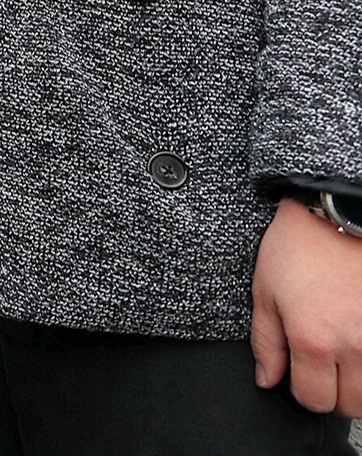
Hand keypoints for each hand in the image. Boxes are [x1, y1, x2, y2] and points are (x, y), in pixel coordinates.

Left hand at [252, 198, 361, 415]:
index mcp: (313, 339)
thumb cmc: (300, 246)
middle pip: (350, 404)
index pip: (313, 399)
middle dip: (334, 393)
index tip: (301, 375)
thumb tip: (268, 380)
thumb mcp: (266, 292)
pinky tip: (361, 346)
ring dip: (360, 384)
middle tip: (326, 370)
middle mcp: (354, 345)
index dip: (303, 392)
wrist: (339, 213)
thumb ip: (266, 342)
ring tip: (346, 360)